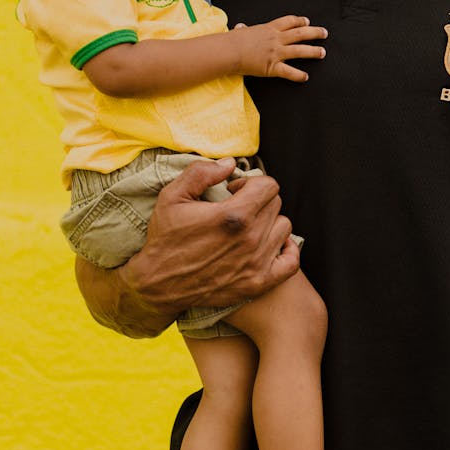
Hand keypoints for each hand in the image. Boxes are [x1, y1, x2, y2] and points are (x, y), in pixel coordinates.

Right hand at [76, 159, 299, 335]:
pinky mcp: (258, 283)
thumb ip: (201, 172)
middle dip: (258, 200)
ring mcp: (257, 263)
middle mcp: (251, 239)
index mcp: (233, 215)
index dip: (250, 182)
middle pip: (275, 204)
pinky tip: (270, 245)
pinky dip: (287, 250)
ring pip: (284, 228)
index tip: (233, 191)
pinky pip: (291, 261)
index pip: (269, 186)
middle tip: (237, 207)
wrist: (158, 285)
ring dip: (269, 223)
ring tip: (248, 227)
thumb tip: (230, 164)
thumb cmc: (165, 239)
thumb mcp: (172, 196)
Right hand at [233, 15, 326, 80]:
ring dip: (313, 51)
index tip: (307, 21)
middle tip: (324, 33)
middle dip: (314, 32)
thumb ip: (244, 29)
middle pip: (300, 33)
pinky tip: (305, 77)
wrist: (228, 51)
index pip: (289, 22)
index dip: (300, 21)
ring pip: (300, 50)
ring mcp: (276, 53)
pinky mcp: (273, 67)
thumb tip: (240, 27)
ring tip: (322, 52)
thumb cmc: (232, 41)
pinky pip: (289, 72)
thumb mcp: (241, 31)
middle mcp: (276, 39)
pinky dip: (298, 75)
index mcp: (269, 29)